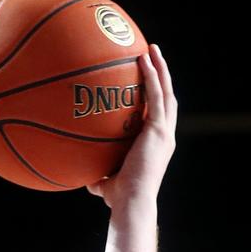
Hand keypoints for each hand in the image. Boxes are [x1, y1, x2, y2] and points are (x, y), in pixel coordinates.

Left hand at [87, 44, 177, 209]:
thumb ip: (98, 177)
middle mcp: (165, 135)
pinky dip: (152, 77)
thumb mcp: (106, 184)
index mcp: (156, 145)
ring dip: (160, 69)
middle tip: (152, 55)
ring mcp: (164, 131)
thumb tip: (84, 177)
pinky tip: (143, 60)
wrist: (131, 202)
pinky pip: (157, 96)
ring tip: (151, 49)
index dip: (157, 97)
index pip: (158, 115)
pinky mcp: (159, 130)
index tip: (148, 81)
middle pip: (167, 97)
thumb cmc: (118, 199)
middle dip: (162, 75)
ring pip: (166, 91)